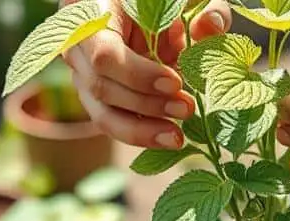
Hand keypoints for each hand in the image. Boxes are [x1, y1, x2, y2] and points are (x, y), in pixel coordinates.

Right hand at [62, 0, 230, 148]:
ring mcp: (83, 76)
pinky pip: (113, 123)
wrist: (144, 12)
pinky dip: (141, 134)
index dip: (138, 75)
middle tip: (187, 108)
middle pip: (101, 87)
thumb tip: (212, 25)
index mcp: (92, 13)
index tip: (174, 82)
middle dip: (146, 104)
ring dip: (142, 130)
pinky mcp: (97, 98)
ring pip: (102, 114)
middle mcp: (77, 47)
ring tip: (176, 137)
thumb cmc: (162, 1)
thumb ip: (200, 8)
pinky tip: (168, 138)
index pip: (104, 54)